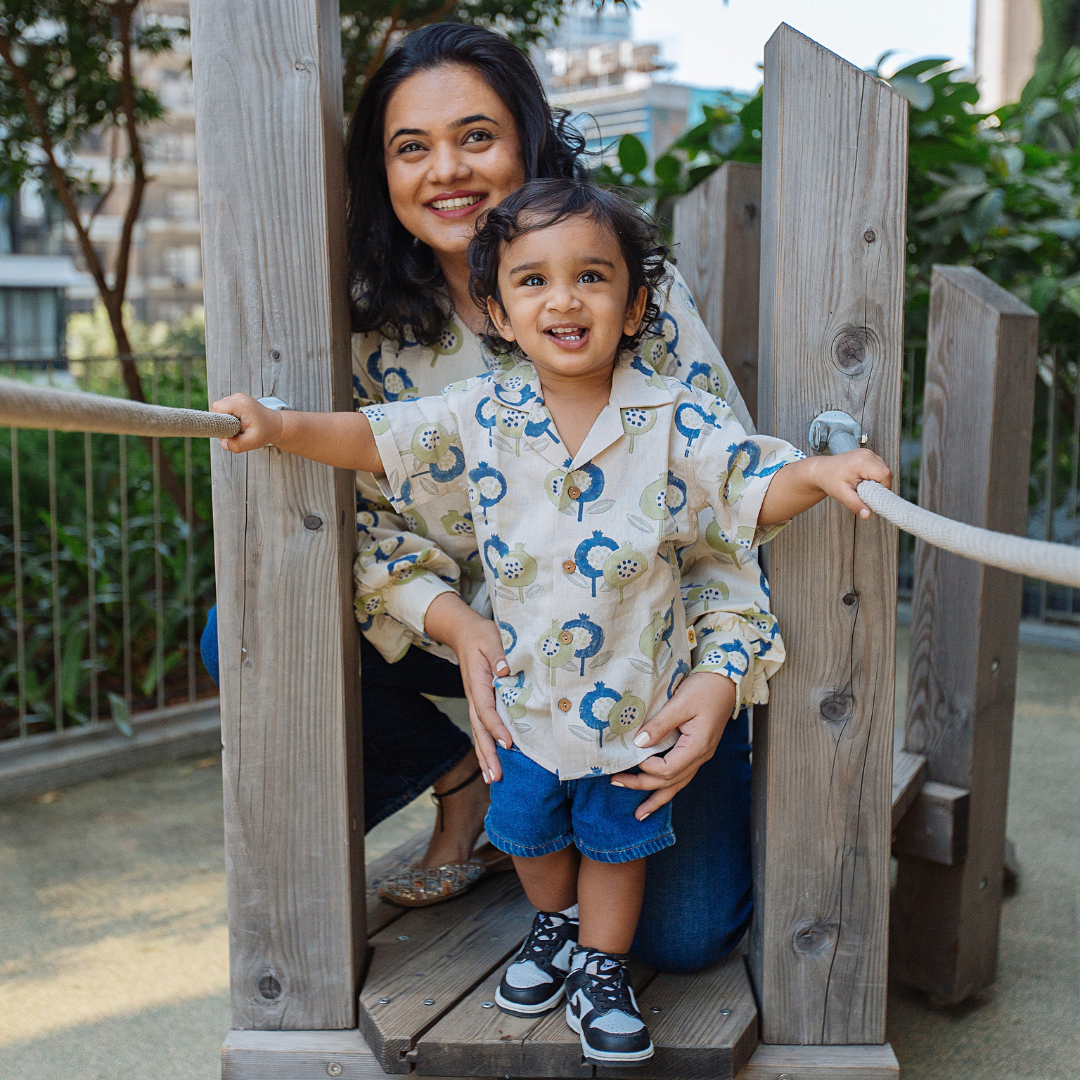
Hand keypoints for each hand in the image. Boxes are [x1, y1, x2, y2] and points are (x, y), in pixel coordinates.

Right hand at [211, 393, 282, 452]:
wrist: (276, 425)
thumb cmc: (265, 432)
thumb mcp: (253, 442)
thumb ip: (237, 445)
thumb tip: (223, 443)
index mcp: (241, 404)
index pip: (217, 408)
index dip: (216, 421)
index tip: (225, 431)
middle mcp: (239, 397)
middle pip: (216, 407)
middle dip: (220, 422)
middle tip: (232, 433)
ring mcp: (238, 397)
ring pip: (220, 408)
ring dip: (224, 420)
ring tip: (237, 428)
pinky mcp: (238, 400)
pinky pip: (225, 408)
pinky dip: (227, 417)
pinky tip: (237, 423)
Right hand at [424, 593, 511, 783]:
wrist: (464, 632)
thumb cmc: (481, 635)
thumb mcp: (492, 638)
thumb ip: (498, 653)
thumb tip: (505, 669)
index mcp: (478, 682)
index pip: (486, 709)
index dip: (496, 727)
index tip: (508, 742)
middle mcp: (474, 696)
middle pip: (479, 730)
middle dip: (487, 754)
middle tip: (496, 777)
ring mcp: (475, 702)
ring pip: (479, 733)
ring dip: (485, 757)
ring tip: (493, 780)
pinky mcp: (480, 703)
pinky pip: (482, 729)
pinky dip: (486, 748)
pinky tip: (491, 764)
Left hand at [610, 671, 735, 819]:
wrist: (726, 682)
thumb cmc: (705, 689)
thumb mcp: (680, 703)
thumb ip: (660, 724)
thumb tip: (639, 744)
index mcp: (698, 746)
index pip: (668, 769)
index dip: (647, 767)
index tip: (631, 755)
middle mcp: (701, 756)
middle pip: (670, 781)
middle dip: (642, 785)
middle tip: (615, 782)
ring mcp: (700, 756)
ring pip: (677, 784)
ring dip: (656, 797)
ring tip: (639, 813)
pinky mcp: (697, 751)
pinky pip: (681, 776)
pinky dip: (667, 787)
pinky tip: (657, 794)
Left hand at [810, 448, 892, 518]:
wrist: (821, 470)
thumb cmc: (830, 480)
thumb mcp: (841, 495)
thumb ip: (855, 505)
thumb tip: (867, 515)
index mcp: (861, 462)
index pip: (884, 475)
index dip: (884, 488)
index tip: (875, 497)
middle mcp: (866, 455)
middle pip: (886, 472)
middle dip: (880, 486)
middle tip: (866, 492)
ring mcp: (867, 453)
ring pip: (884, 470)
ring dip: (878, 481)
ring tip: (863, 486)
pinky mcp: (867, 455)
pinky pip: (879, 467)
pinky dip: (874, 475)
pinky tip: (863, 480)